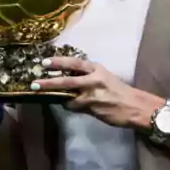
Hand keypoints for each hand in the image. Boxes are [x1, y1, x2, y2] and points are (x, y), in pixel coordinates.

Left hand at [32, 56, 161, 129]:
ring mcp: (92, 94)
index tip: (45, 62)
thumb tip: (69, 79)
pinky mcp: (91, 108)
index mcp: (97, 69)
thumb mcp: (104, 78)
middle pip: (67, 79)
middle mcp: (93, 79)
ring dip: (56, 97)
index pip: (74, 63)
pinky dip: (70, 106)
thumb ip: (87, 77)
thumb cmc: (120, 92)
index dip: (59, 62)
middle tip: (34, 83)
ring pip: (68, 96)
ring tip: (43, 96)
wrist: (135, 106)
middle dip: (49, 82)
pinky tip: (72, 106)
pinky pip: (74, 107)